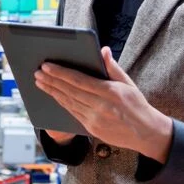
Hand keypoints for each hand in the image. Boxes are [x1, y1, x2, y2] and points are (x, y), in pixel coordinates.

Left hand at [34, 47, 173, 161]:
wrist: (146, 133)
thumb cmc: (137, 105)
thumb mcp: (129, 83)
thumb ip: (113, 67)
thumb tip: (103, 50)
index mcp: (110, 92)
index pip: (79, 80)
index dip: (60, 73)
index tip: (47, 66)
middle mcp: (101, 106)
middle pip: (70, 91)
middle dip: (51, 81)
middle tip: (37, 72)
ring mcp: (95, 119)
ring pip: (68, 103)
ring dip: (52, 91)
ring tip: (40, 82)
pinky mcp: (92, 129)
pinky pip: (72, 113)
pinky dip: (61, 103)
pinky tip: (53, 95)